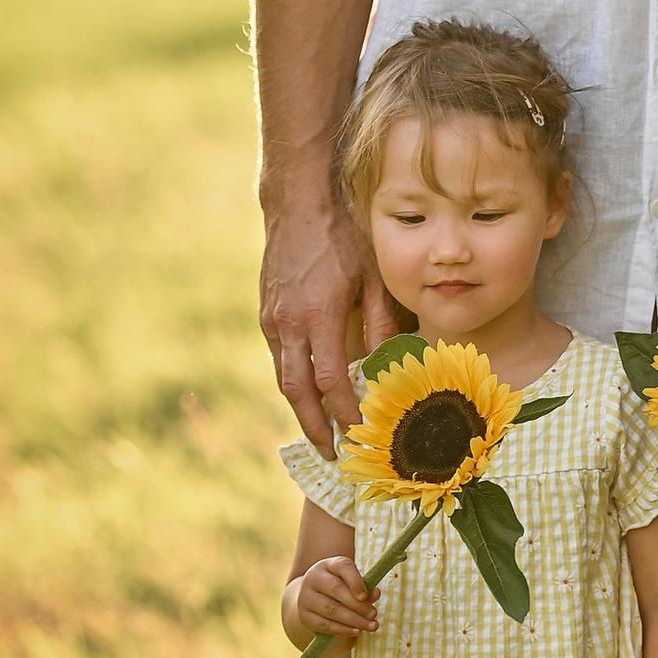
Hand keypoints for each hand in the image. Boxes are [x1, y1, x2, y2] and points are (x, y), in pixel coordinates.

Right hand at [261, 194, 386, 455]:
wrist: (298, 203)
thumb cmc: (344, 235)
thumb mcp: (374, 273)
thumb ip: (382, 320)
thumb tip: (390, 362)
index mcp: (318, 314)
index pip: (329, 380)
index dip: (344, 410)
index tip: (359, 430)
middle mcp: (288, 322)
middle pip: (297, 391)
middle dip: (314, 426)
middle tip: (330, 454)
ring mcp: (272, 319)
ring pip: (284, 378)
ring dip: (301, 409)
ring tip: (320, 433)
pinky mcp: (267, 314)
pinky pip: (280, 358)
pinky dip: (293, 383)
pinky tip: (309, 394)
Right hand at [291, 556, 380, 644]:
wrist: (312, 597)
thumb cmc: (339, 588)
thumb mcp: (351, 583)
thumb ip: (365, 587)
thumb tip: (375, 594)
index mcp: (328, 565)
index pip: (342, 567)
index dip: (355, 581)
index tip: (365, 596)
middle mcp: (314, 577)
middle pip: (336, 589)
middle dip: (358, 604)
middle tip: (374, 614)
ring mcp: (305, 596)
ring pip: (331, 609)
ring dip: (353, 619)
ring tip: (370, 626)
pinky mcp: (304, 615)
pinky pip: (324, 624)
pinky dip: (342, 629)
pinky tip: (356, 631)